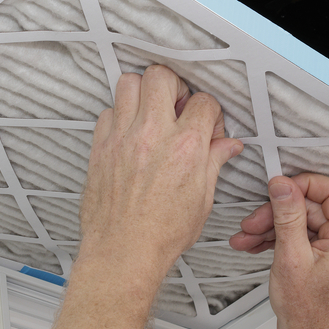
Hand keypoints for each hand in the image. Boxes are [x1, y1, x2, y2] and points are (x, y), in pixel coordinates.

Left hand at [78, 65, 241, 283]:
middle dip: (173, 86)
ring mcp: (123, 137)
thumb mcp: (202, 199)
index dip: (208, 112)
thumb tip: (227, 145)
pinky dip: (119, 116)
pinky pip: (107, 111)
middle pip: (161, 76)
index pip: (203, 101)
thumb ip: (214, 162)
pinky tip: (128, 133)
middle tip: (175, 106)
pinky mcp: (101, 146)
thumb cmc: (162, 233)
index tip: (205, 125)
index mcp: (186, 146)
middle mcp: (154, 134)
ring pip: (129, 83)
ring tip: (150, 113)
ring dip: (142, 93)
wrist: (123, 252)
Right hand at [229, 174, 328, 328]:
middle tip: (253, 222)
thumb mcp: (291, 257)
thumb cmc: (307, 312)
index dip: (302, 185)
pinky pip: (301, 235)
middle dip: (276, 212)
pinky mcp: (325, 256)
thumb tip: (283, 185)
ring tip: (247, 237)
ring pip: (301, 221)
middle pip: (311, 207)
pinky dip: (278, 238)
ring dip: (271, 226)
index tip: (277, 188)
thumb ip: (287, 216)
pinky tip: (255, 244)